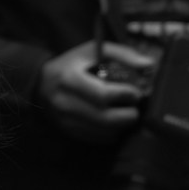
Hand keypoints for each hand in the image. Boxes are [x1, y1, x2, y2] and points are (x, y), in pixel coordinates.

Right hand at [37, 40, 151, 141]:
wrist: (40, 83)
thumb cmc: (71, 64)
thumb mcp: (92, 51)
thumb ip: (121, 54)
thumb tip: (147, 65)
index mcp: (69, 78)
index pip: (102, 95)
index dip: (124, 95)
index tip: (135, 92)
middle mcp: (64, 102)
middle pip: (105, 118)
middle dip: (128, 116)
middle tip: (135, 108)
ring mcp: (65, 120)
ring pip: (104, 132)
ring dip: (122, 126)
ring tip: (126, 114)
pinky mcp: (69, 131)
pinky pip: (98, 139)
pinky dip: (112, 133)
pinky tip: (114, 122)